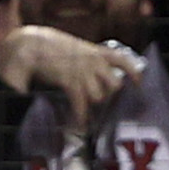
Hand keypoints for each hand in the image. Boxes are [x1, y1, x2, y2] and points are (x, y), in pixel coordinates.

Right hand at [0, 23, 132, 116]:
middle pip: (114, 86)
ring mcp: (83, 71)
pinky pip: (81, 104)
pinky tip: (78, 125)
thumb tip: (94, 76)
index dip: (133, 73)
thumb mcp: (74, 48)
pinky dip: (80, 118)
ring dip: (92, 107)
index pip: (122, 60)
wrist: (30, 44)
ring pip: (99, 97)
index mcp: (95, 51)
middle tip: (98, 102)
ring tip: (85, 114)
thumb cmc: (48, 47)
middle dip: (108, 97)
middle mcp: (93, 61)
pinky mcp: (70, 80)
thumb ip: (86, 60)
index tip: (138, 84)